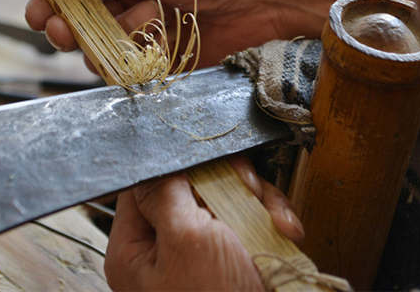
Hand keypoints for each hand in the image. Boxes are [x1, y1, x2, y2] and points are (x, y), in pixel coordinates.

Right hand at [20, 0, 405, 66]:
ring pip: (101, 49)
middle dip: (69, 28)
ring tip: (144, 26)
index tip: (37, 13)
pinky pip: (130, 70)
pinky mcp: (163, 63)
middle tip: (64, 32)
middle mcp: (130, 1)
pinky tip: (156, 45)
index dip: (50, 0)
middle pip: (79, 22)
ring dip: (110, 42)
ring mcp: (146, 33)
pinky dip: (134, 61)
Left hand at [104, 156, 303, 290]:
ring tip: (271, 219)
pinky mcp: (235, 256)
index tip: (203, 163)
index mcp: (135, 250)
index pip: (143, 188)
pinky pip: (252, 219)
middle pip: (189, 187)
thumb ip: (165, 195)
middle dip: (225, 184)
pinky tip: (284, 231)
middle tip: (246, 191)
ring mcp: (203, 253)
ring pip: (226, 199)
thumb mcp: (186, 240)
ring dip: (256, 202)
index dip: (175, 168)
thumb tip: (155, 165)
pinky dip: (271, 220)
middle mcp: (165, 251)